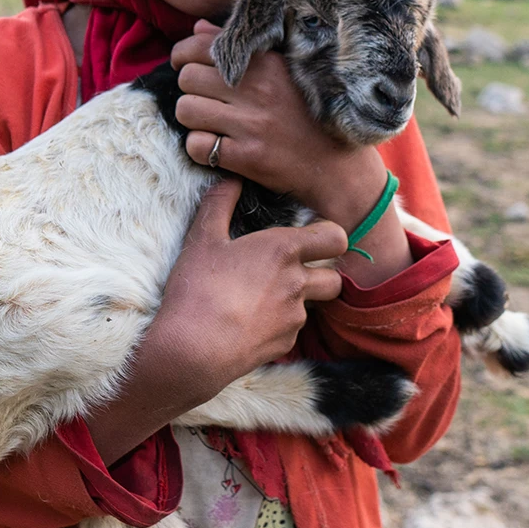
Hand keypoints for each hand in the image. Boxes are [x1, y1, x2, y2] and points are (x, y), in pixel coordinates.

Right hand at [83, 178, 346, 461]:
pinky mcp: (285, 344)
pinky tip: (249, 323)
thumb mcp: (202, 238)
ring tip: (263, 297)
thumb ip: (220, 203)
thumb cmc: (198, 288)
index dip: (329, 237)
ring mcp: (294, 317)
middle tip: (291, 270)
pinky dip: (278, 325)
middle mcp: (298, 283)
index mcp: (283, 250)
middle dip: (321, 273)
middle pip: (334, 277)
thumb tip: (230, 178)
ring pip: (312, 305)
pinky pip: (292, 330)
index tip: (312, 238)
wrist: (193, 349)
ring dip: (298, 299)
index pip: (335, 237)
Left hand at [170, 20, 379, 219]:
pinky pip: (197, 146)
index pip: (201, 48)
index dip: (183, 56)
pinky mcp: (246, 157)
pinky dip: (200, 147)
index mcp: (267, 64)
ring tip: (209, 122)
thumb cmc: (312, 115)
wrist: (338, 168)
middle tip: (204, 98)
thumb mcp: (286, 72)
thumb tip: (197, 29)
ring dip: (192, 118)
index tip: (184, 65)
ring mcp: (251, 125)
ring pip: (186, 110)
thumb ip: (243, 47)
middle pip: (187, 78)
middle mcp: (258, 90)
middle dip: (189, 88)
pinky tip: (217, 145)